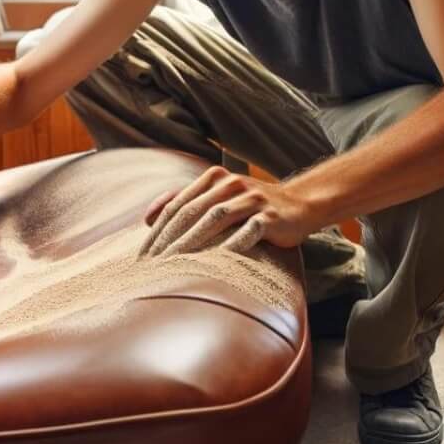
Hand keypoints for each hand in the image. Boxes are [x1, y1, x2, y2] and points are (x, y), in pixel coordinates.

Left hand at [140, 167, 321, 257]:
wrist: (299, 204)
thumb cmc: (252, 206)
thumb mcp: (218, 199)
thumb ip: (184, 202)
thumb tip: (147, 217)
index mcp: (213, 179)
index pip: (178, 204)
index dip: (158, 230)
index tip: (144, 255)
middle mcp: (230, 184)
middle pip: (192, 211)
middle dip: (170, 239)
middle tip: (153, 264)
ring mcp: (251, 199)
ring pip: (216, 218)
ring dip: (193, 242)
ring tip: (175, 264)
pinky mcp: (270, 216)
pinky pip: (248, 231)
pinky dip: (231, 245)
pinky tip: (216, 262)